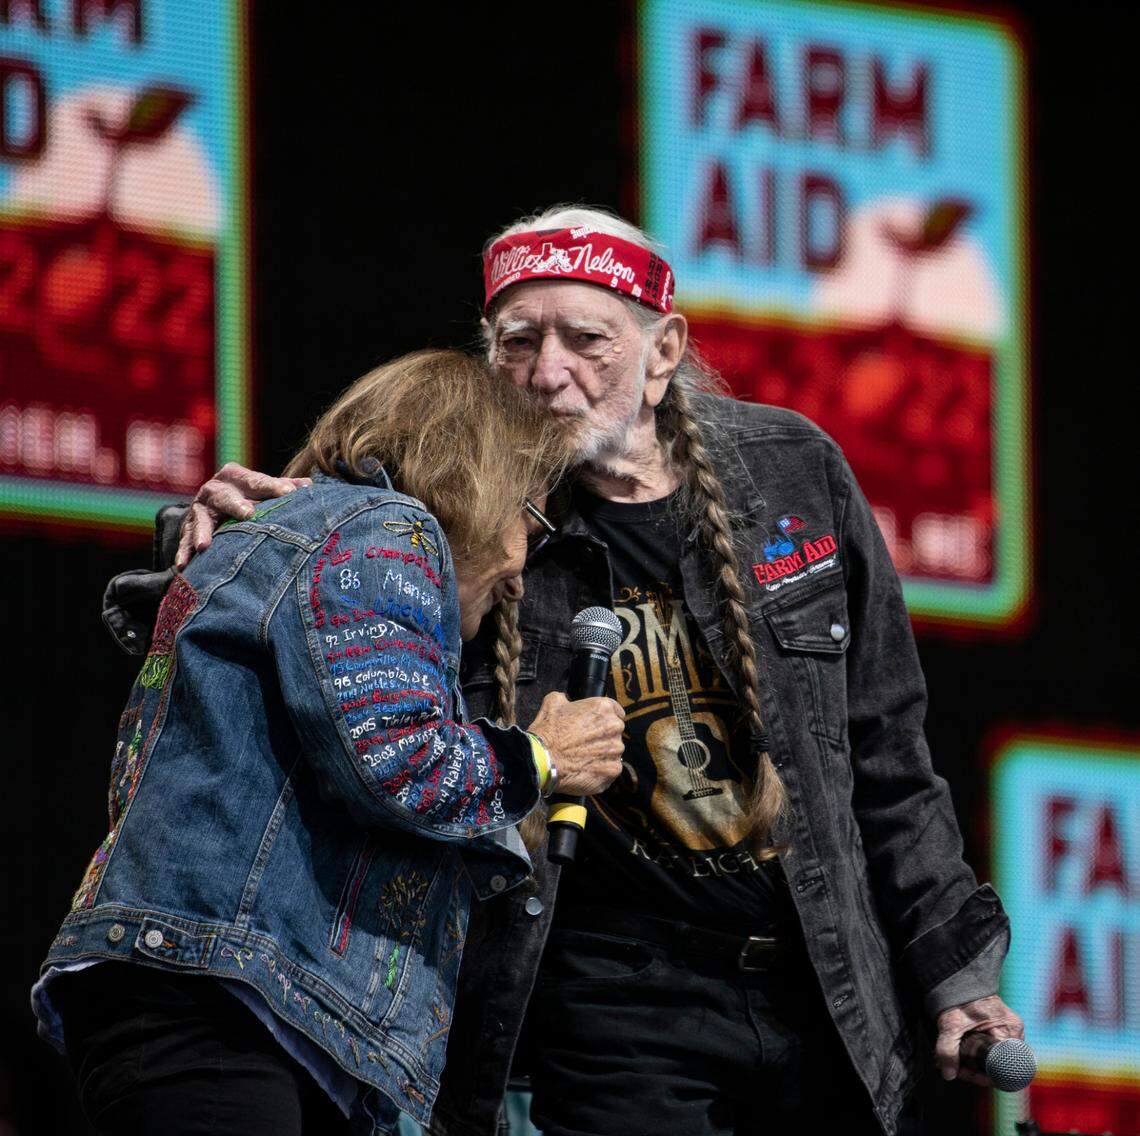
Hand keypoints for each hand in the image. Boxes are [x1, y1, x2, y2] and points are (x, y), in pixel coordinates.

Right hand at [176, 463, 311, 569]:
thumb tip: (310, 486)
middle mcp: (214, 489)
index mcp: (235, 476)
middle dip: (235, 505)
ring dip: (202, 533)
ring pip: (200, 520)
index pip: (257, 481)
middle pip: (225, 496)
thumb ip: (284, 487)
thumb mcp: (264, 489)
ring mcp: (199, 509)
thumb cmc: (248, 496)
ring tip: (205, 547)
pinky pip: (184, 541)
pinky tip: (183, 566)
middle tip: (248, 514)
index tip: (289, 494)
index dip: (274, 487)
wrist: (213, 501)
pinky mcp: (189, 528)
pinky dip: (183, 552)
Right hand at [527, 692, 624, 796]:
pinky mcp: (613, 769)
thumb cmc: (548, 733)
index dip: (603, 718)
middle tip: (584, 743)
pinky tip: (586, 769)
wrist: (543, 761)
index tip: (595, 725)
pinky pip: (611, 768)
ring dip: (602, 754)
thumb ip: (564, 698)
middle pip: (614, 731)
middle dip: (602, 736)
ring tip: (583, 757)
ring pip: (613, 751)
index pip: (615, 710)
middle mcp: (614, 727)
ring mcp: (615, 749)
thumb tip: (565, 699)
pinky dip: (601, 770)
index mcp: (603, 707)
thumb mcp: (552, 703)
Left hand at [935, 994, 1023, 1084]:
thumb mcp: (951, 1024)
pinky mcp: (999, 1028)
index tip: (968, 1075)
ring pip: (994, 1058)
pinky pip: (992, 1048)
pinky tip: (960, 1056)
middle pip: (999, 1064)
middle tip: (956, 1070)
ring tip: (954, 1063)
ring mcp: (1007, 1030)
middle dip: (976, 1070)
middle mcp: (1013, 1032)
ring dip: (974, 1063)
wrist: (957, 977)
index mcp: (1009, 1030)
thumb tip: (948, 1074)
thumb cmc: (959, 998)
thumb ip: (947, 1050)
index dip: (986, 1076)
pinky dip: (976, 1054)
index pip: (1005, 1067)